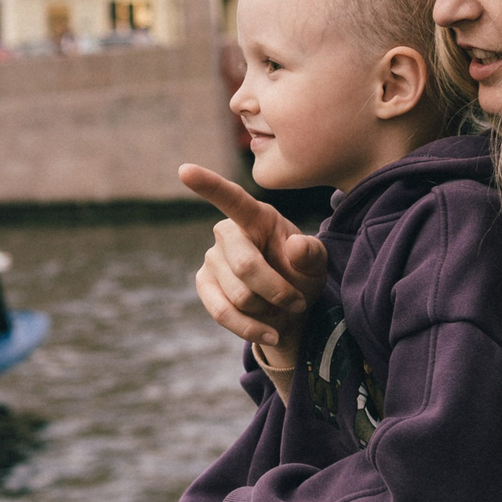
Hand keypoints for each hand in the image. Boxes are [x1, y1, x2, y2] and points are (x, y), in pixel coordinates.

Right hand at [179, 164, 327, 361]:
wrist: (289, 309)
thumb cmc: (301, 275)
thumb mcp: (316, 264)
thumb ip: (311, 254)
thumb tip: (296, 247)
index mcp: (256, 216)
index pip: (231, 199)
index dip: (208, 185)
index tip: (185, 170)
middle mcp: (227, 233)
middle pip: (245, 267)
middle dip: (276, 291)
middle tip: (298, 302)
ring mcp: (211, 259)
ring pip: (239, 295)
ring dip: (268, 310)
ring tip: (282, 310)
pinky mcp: (204, 285)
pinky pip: (223, 312)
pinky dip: (250, 328)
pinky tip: (269, 332)